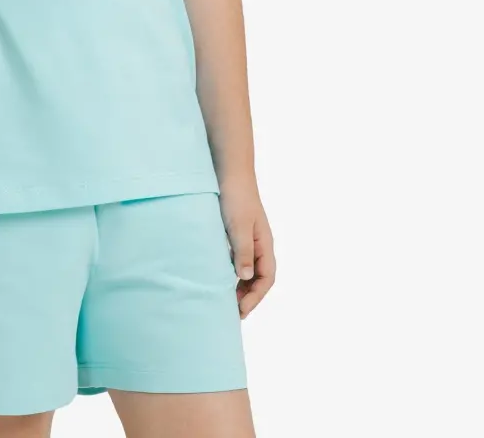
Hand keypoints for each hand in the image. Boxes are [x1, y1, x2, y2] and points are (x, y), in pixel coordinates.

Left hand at [217, 173, 275, 318]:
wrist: (229, 169)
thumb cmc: (235, 196)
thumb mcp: (238, 225)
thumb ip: (243, 251)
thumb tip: (246, 278)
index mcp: (264, 244)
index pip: (266, 279)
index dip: (255, 298)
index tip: (240, 311)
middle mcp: (259, 243)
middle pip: (258, 277)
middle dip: (247, 296)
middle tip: (231, 312)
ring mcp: (247, 237)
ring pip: (247, 269)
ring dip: (239, 285)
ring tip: (223, 299)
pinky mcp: (234, 231)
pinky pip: (236, 258)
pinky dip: (230, 271)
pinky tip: (216, 275)